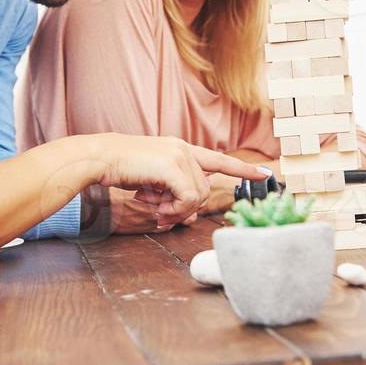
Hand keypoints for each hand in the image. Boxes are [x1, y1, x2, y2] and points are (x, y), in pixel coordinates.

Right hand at [85, 135, 272, 226]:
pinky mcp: (173, 165)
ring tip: (151, 205)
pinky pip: (187, 198)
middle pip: (204, 190)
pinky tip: (153, 204)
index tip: (265, 174)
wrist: (100, 158)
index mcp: (180, 149)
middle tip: (160, 215)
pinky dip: (173, 208)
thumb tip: (190, 215)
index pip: (218, 159)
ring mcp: (180, 155)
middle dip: (184, 209)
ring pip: (197, 196)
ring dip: (175, 210)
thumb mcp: (152, 181)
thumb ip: (173, 192)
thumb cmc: (121, 169)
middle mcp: (184, 149)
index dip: (242, 169)